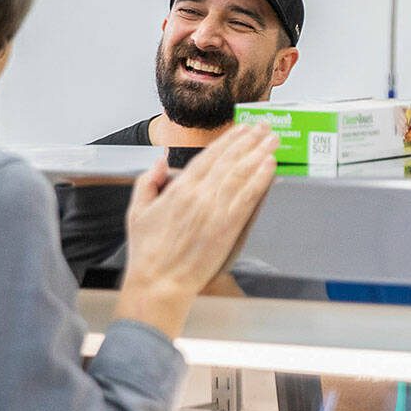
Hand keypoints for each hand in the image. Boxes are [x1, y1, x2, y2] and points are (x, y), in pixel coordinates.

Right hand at [113, 123, 277, 336]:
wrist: (159, 283)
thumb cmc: (148, 251)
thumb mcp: (137, 211)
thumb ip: (149, 181)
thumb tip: (162, 161)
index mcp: (179, 188)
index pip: (209, 156)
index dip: (229, 140)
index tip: (242, 128)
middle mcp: (200, 195)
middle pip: (230, 160)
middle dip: (250, 140)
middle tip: (265, 127)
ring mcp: (216, 210)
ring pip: (242, 174)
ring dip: (260, 154)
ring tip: (272, 139)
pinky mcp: (228, 228)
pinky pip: (249, 197)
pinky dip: (261, 179)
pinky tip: (271, 166)